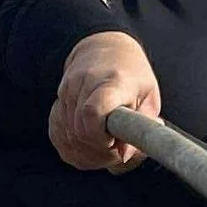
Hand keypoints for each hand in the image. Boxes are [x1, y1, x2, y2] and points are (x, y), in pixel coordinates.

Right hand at [50, 33, 159, 171]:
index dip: (100, 136)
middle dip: (99, 151)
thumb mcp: (149, 99)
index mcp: (113, 81)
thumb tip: (123, 156)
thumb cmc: (133, 78)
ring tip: (108, 145)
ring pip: (68, 138)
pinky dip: (75, 148)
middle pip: (80, 131)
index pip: (94, 111)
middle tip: (117, 148)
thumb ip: (142, 129)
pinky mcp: (57, 104)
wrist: (106, 50)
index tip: (114, 143)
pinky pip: (58, 137)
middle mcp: (84, 83)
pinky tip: (91, 143)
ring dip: (89, 152)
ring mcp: (66, 92)